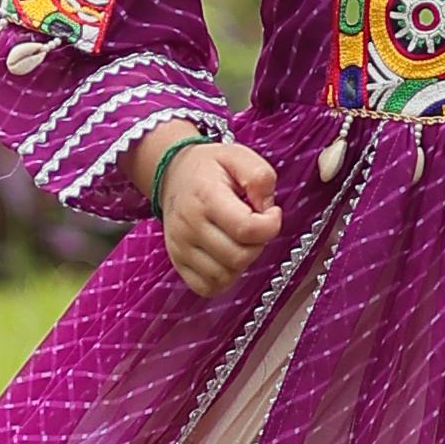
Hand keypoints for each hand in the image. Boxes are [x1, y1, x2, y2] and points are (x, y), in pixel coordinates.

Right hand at [149, 134, 283, 297]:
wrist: (173, 175)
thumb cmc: (209, 168)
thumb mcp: (239, 155)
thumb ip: (260, 177)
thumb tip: (266, 208)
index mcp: (206, 197)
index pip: (246, 229)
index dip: (270, 225)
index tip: (271, 213)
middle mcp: (189, 225)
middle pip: (238, 256)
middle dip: (257, 244)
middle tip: (255, 226)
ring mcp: (180, 247)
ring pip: (225, 276)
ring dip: (242, 262)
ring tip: (239, 239)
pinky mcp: (178, 262)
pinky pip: (207, 287)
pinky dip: (224, 278)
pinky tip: (227, 256)